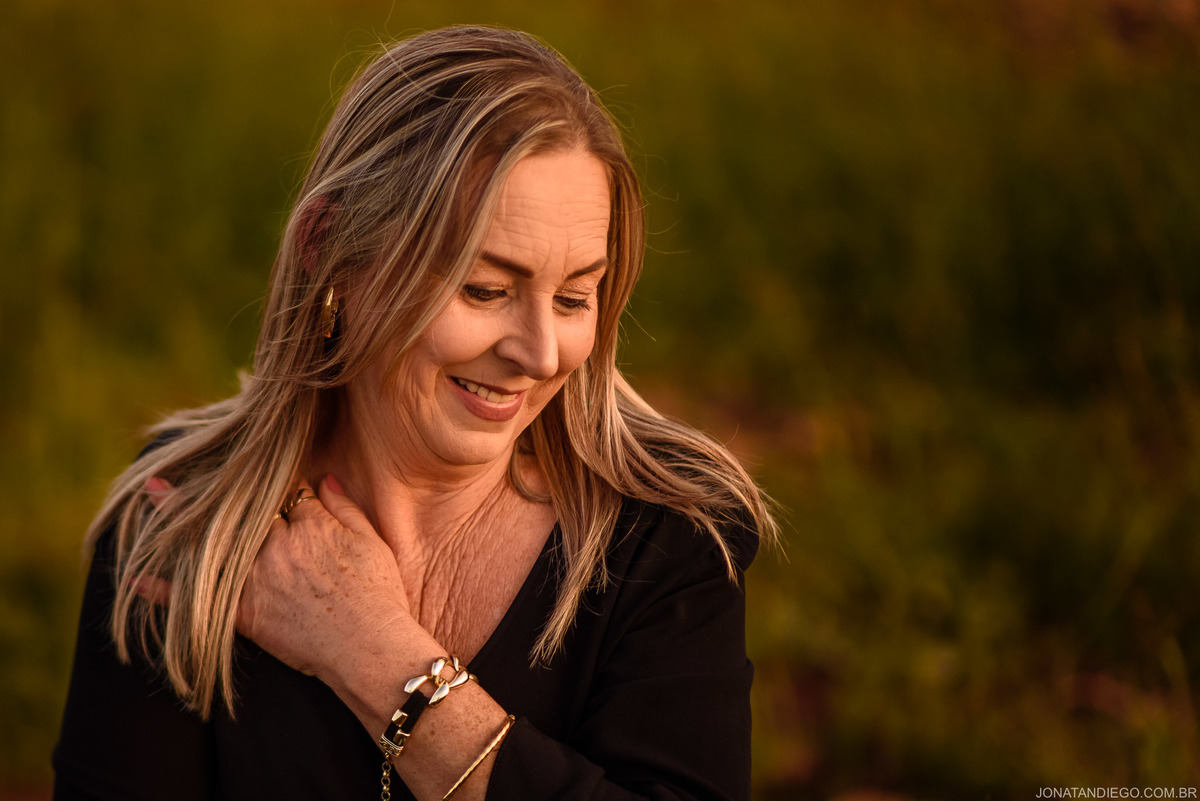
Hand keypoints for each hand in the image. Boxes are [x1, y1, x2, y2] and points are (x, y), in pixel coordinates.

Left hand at [138, 475, 415, 688]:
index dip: (277, 485)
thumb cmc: (380, 595)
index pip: (286, 492)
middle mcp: (278, 544)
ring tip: (151, 492)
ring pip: (215, 542)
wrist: (369, 647)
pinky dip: (165, 591)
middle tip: (179, 467)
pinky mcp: (245, 613)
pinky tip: (136, 579)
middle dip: (216, 487)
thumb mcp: (372, 542)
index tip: (266, 477)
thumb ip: (345, 507)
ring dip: (179, 517)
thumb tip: (324, 478)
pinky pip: (198, 601)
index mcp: (312, 523)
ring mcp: (258, 578)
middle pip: (242, 509)